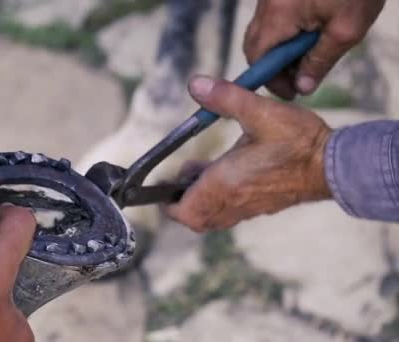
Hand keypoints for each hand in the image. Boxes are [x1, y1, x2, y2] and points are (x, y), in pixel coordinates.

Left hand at [168, 77, 331, 231]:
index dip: (169, 203)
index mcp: (227, 183)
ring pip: (213, 218)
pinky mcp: (262, 206)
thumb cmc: (299, 141)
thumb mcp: (261, 112)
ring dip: (199, 201)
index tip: (164, 187)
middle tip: (184, 175)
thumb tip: (196, 84)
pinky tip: (226, 172)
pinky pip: (230, 212)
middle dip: (182, 202)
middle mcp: (235, 201)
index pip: (186, 210)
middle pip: (196, 219)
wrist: (335, 165)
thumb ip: (226, 98)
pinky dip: (218, 200)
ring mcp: (249, 207)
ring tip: (202, 171)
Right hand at [244, 0, 384, 98]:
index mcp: (278, 16)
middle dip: (273, 65)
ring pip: (263, 30)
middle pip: (255, 45)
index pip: (258, 59)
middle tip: (298, 77)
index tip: (291, 92)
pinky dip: (285, 31)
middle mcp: (267, 5)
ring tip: (308, 55)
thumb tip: (303, 87)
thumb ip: (320, 61)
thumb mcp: (346, 30)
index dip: (271, 80)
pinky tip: (309, 33)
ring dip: (280, 48)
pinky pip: (273, 17)